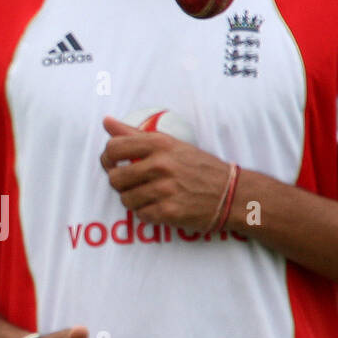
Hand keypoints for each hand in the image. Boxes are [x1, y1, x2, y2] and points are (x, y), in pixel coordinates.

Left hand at [100, 116, 230, 229]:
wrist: (231, 193)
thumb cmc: (197, 167)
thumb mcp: (170, 144)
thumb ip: (135, 134)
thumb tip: (107, 122)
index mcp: (159, 144)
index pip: (114, 148)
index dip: (108, 159)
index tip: (114, 164)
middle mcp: (161, 164)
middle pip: (115, 177)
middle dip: (120, 184)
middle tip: (133, 184)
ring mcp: (165, 189)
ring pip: (125, 199)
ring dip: (134, 201)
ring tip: (149, 196)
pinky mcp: (168, 211)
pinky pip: (140, 215)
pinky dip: (147, 214)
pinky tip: (160, 207)